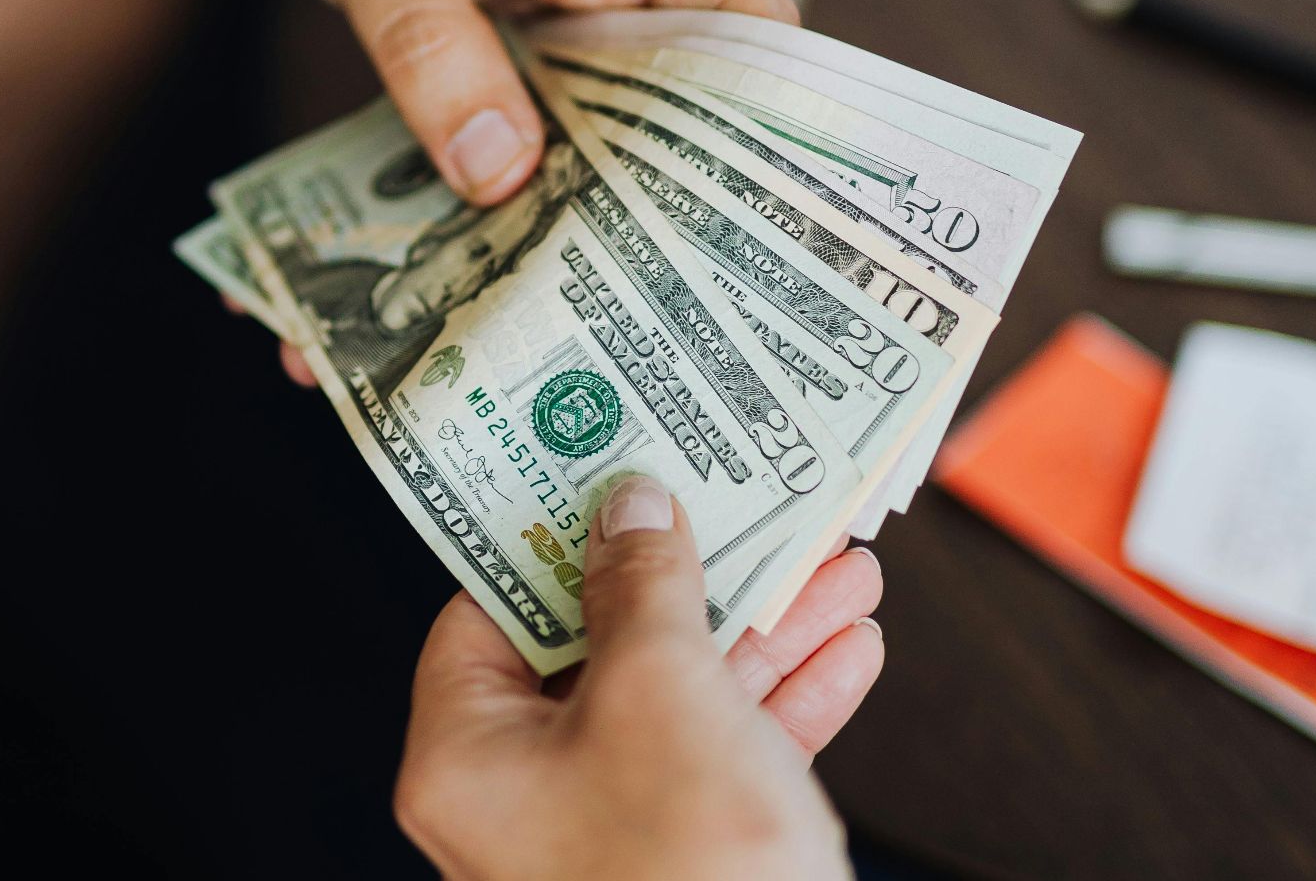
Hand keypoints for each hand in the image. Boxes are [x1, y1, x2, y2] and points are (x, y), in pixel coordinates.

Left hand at [266, 0, 794, 380]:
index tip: (746, 225)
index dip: (763, 123)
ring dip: (570, 218)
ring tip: (541, 316)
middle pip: (682, 106)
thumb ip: (428, 41)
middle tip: (633, 316)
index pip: (744, 22)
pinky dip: (506, 197)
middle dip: (655, 208)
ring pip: (607, 137)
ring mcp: (575, 22)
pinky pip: (536, 137)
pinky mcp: (525, 61)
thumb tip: (498, 172)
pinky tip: (465, 267)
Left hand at [396, 475, 880, 878]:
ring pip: (677, 698)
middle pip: (599, 648)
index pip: (490, 611)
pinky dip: (785, 704)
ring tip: (836, 565)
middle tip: (745, 506)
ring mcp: (604, 832)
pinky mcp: (683, 858)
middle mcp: (522, 796)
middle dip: (694, 578)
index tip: (607, 473)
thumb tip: (630, 509)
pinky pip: (725, 758)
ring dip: (762, 630)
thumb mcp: (661, 691)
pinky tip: (848, 649)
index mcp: (467, 756)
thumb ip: (645, 589)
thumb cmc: (690, 870)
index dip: (554, 536)